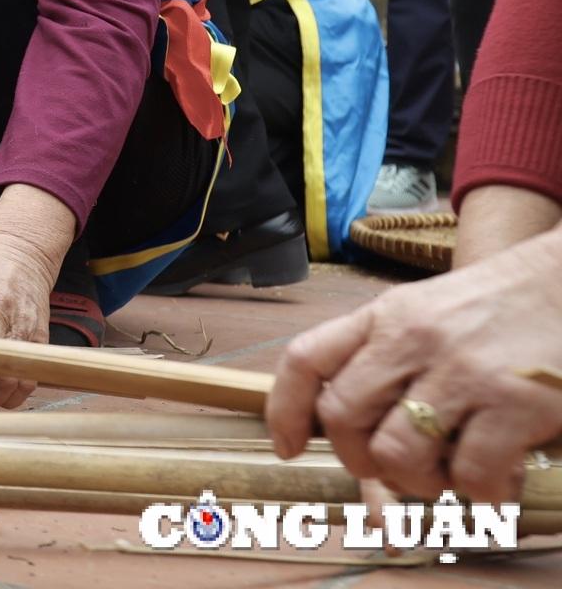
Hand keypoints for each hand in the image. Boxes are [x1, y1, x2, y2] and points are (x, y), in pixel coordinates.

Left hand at [266, 227, 561, 503]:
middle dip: (357, 460)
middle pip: (342, 417)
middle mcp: (413, 340)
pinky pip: (470, 473)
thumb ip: (384, 354)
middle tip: (393, 470)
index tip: (288, 447)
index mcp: (384, 316)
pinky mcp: (515, 404)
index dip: (285, 411)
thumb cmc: (497, 307)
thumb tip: (346, 425)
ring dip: (417, 482)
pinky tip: (496, 480)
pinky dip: (479, 491)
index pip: (307, 360)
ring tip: (446, 476)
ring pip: (397, 453)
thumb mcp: (425, 311)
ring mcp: (462, 372)